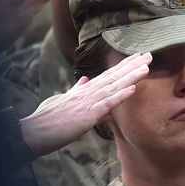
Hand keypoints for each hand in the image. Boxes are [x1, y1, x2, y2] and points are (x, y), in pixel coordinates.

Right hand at [19, 52, 151, 155]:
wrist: (34, 131)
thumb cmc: (47, 119)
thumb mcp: (63, 100)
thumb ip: (75, 90)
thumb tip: (84, 80)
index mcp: (84, 91)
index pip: (108, 75)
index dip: (124, 65)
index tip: (138, 57)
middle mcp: (87, 92)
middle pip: (114, 76)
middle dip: (133, 65)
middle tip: (150, 54)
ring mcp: (87, 103)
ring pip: (113, 86)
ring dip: (131, 76)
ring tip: (147, 66)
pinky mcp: (86, 116)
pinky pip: (106, 105)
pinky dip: (120, 96)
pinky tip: (133, 89)